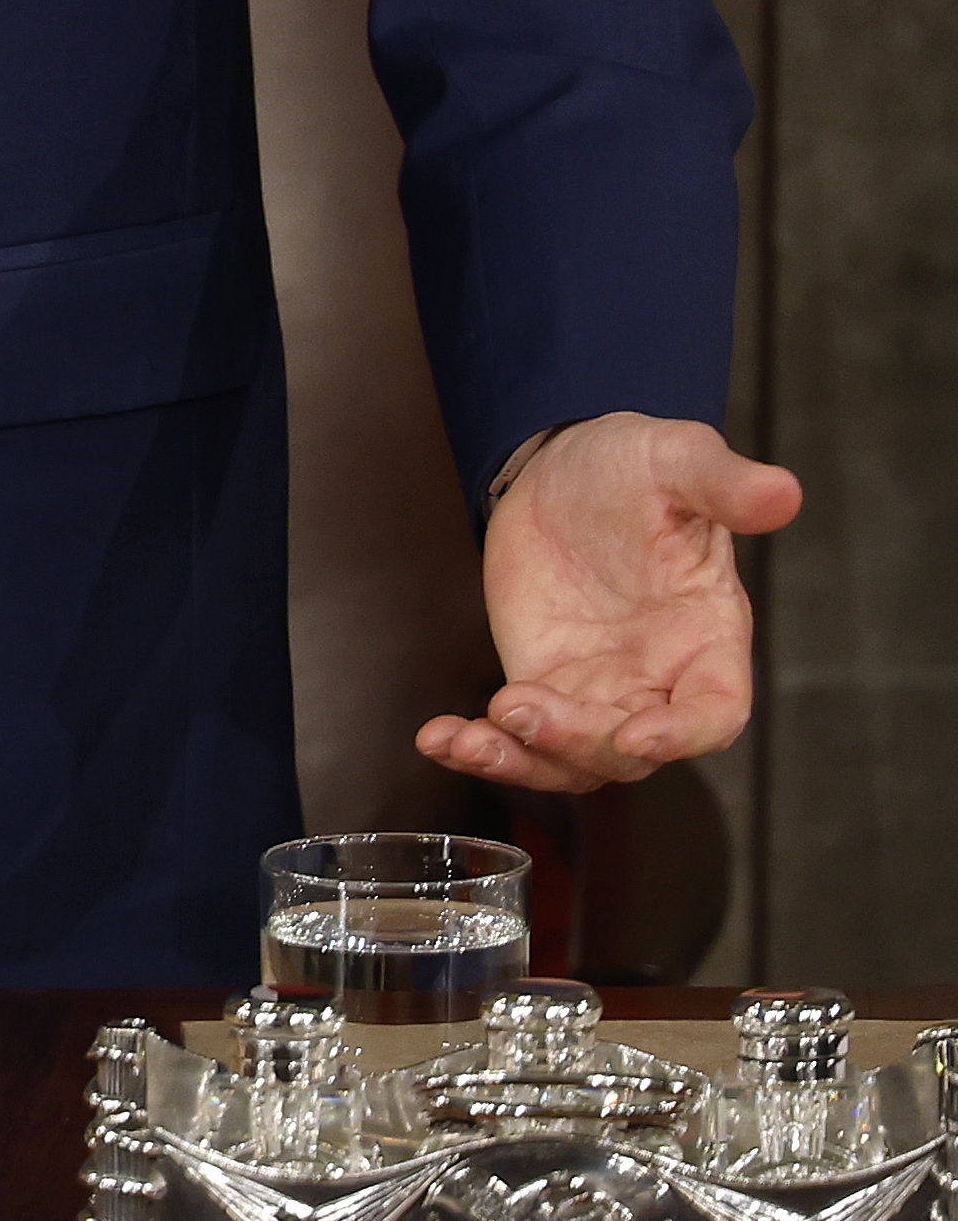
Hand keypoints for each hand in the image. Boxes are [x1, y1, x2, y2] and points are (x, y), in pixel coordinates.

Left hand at [420, 412, 802, 792]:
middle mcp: (658, 680)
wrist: (567, 469)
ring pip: (573, 759)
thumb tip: (783, 491)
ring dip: (520, 760)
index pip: (715, 713)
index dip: (684, 735)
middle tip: (518, 709)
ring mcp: (598, 690)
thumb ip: (725, 484)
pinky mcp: (543, 682)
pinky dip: (482, 746)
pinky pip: (520, 737)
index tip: (638, 736)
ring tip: (464, 740)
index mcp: (707, 640)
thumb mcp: (678, 460)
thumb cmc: (638, 468)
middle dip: (577, 742)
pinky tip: (437, 738)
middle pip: (631, 751)